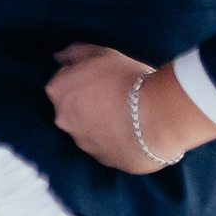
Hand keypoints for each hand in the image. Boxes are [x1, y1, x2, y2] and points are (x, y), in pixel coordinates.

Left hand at [47, 44, 215, 173]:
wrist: (158, 117)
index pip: (62, 83)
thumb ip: (74, 53)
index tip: (102, 80)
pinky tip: (133, 134)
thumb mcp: (101, 53)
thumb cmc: (127, 79)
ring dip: (100, 125)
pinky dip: (115, 142)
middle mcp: (64, 121)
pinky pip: (106, 149)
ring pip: (87, 131)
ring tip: (127, 117)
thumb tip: (58, 57)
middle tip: (115, 97)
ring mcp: (83, 144)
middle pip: (71, 110)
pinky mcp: (103, 161)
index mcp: (58, 92)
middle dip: (87, 104)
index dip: (82, 80)